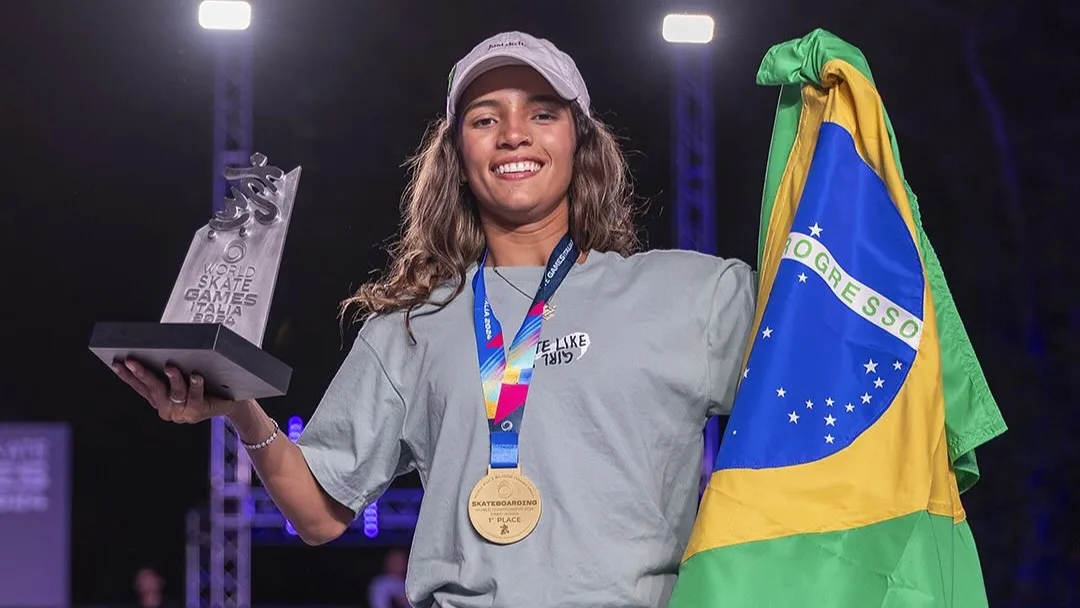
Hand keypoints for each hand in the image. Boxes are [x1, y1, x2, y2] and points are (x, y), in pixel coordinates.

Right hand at [113, 358, 237, 422]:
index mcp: (159, 400)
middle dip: (141, 374)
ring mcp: (182, 412)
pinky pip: (195, 397)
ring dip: (172, 379)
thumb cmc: (204, 387)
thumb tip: (156, 349)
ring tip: (170, 367)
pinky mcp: (197, 412)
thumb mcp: (182, 377)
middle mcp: (167, 408)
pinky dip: (195, 386)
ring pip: (174, 393)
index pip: (139, 387)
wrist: (228, 403)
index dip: (126, 375)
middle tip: (132, 361)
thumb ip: (167, 370)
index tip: (116, 362)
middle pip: (153, 389)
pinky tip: (196, 376)